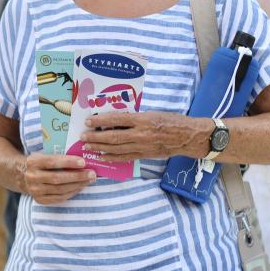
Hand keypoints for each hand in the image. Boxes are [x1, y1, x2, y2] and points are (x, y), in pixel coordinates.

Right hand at [19, 153, 95, 204]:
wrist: (21, 176)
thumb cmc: (39, 163)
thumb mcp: (43, 155)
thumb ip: (57, 156)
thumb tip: (81, 158)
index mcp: (32, 162)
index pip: (52, 162)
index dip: (68, 162)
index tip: (83, 162)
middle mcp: (32, 177)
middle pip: (57, 178)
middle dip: (77, 176)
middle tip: (92, 174)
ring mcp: (35, 190)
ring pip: (60, 189)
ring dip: (77, 185)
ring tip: (89, 180)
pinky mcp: (40, 200)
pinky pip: (59, 198)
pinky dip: (71, 193)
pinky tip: (80, 187)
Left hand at [80, 112, 209, 161]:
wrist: (188, 136)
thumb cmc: (171, 120)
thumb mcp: (152, 113)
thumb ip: (134, 117)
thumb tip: (115, 118)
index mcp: (142, 119)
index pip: (116, 119)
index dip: (100, 121)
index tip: (88, 121)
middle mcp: (140, 133)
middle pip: (112, 136)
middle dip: (95, 137)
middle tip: (82, 136)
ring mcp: (142, 146)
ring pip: (116, 148)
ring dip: (100, 147)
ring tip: (88, 147)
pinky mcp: (144, 155)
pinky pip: (125, 157)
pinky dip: (112, 157)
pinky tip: (102, 156)